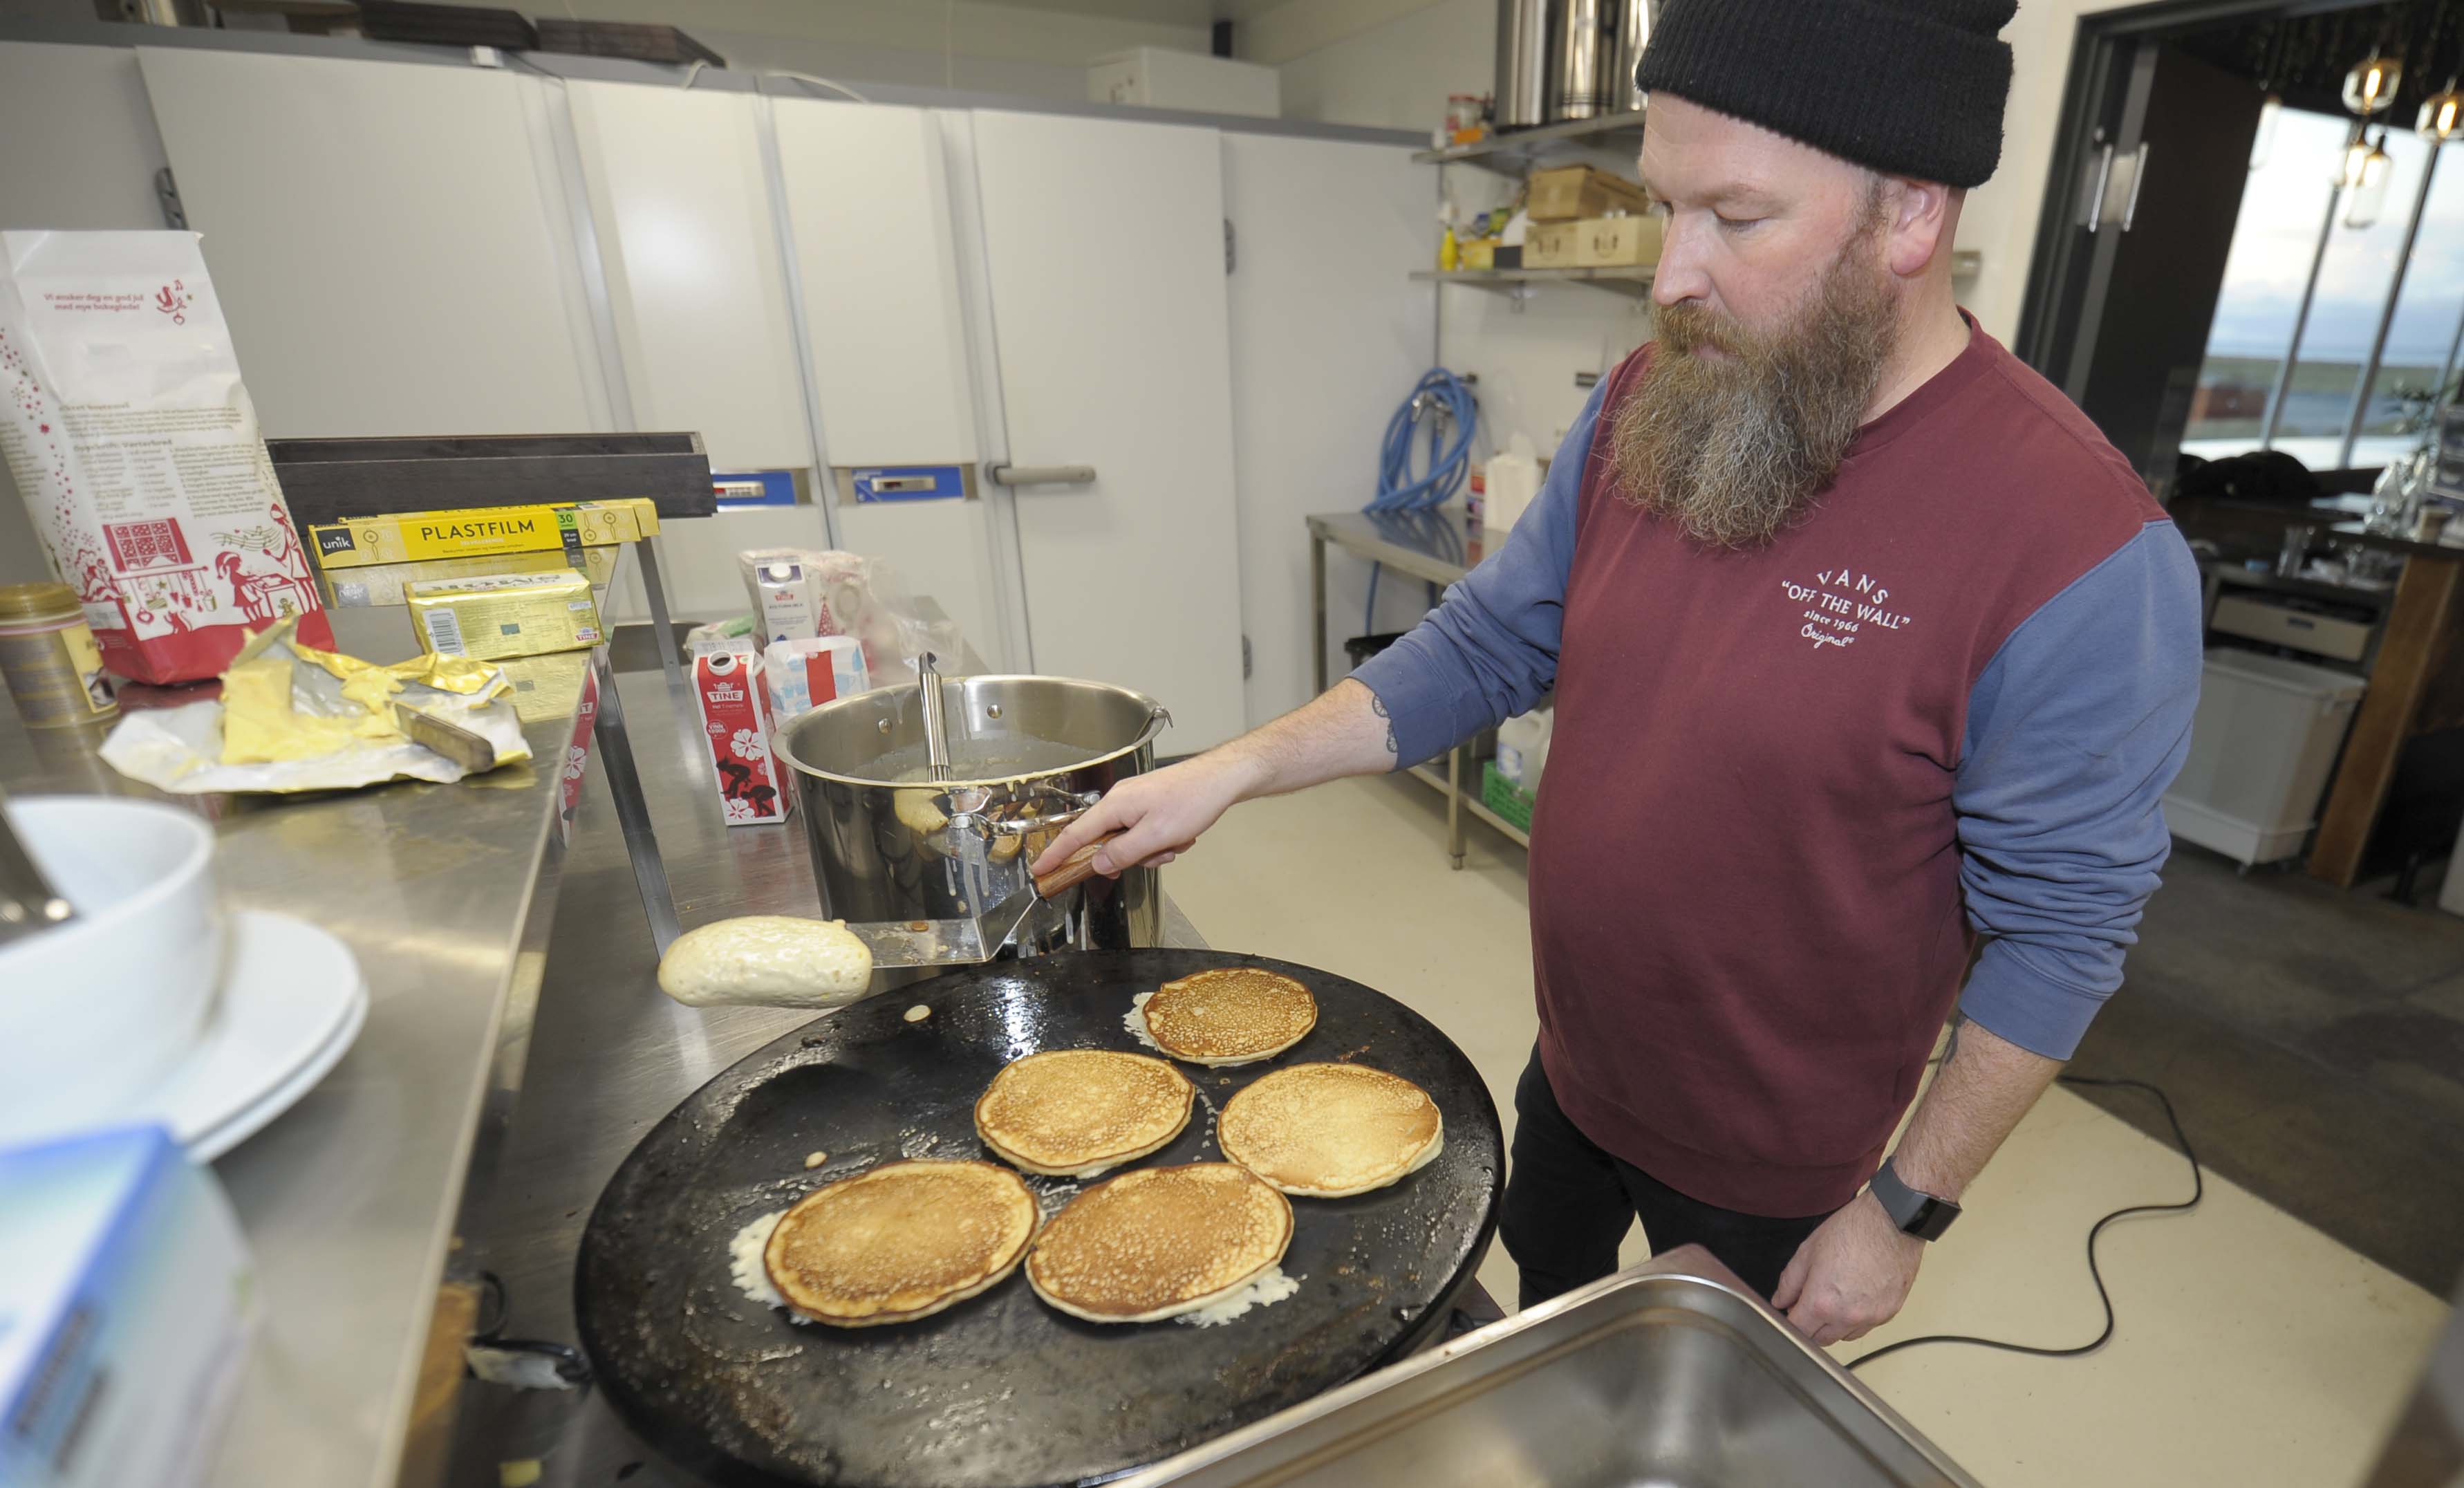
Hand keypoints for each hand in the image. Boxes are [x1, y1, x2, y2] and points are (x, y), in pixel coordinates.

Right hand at [1030, 752, 1259, 879]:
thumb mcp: (1155, 836)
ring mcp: (1136, 803)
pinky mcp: (1151, 805)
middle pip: (1108, 842)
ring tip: (1177, 842)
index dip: (1056, 855)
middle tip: (1157, 855)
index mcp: (1114, 805)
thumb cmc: (1191, 802)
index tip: (1040, 870)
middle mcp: (1120, 801)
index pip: (1075, 835)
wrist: (1221, 779)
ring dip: (1154, 850)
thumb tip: (1098, 864)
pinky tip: (1182, 836)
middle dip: (1133, 857)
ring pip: (1131, 842)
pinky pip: (1147, 834)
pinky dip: (1163, 841)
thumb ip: (1122, 853)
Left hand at [1771, 1193, 1924, 1347]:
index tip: (1791, 1311)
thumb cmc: (1853, 1231)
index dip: (1790, 1320)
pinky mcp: (1889, 1314)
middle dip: (1810, 1325)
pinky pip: (1866, 1327)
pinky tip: (1855, 1296)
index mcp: (1822, 1302)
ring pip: (1844, 1337)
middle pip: (1820, 1339)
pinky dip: (1856, 1319)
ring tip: (1835, 1297)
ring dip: (1834, 1325)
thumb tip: (1780, 1301)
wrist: (1892, 1222)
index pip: (1798, 1330)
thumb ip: (1789, 1282)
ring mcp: (1871, 1318)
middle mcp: (1848, 1316)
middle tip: (1810, 1302)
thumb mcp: (1808, 1251)